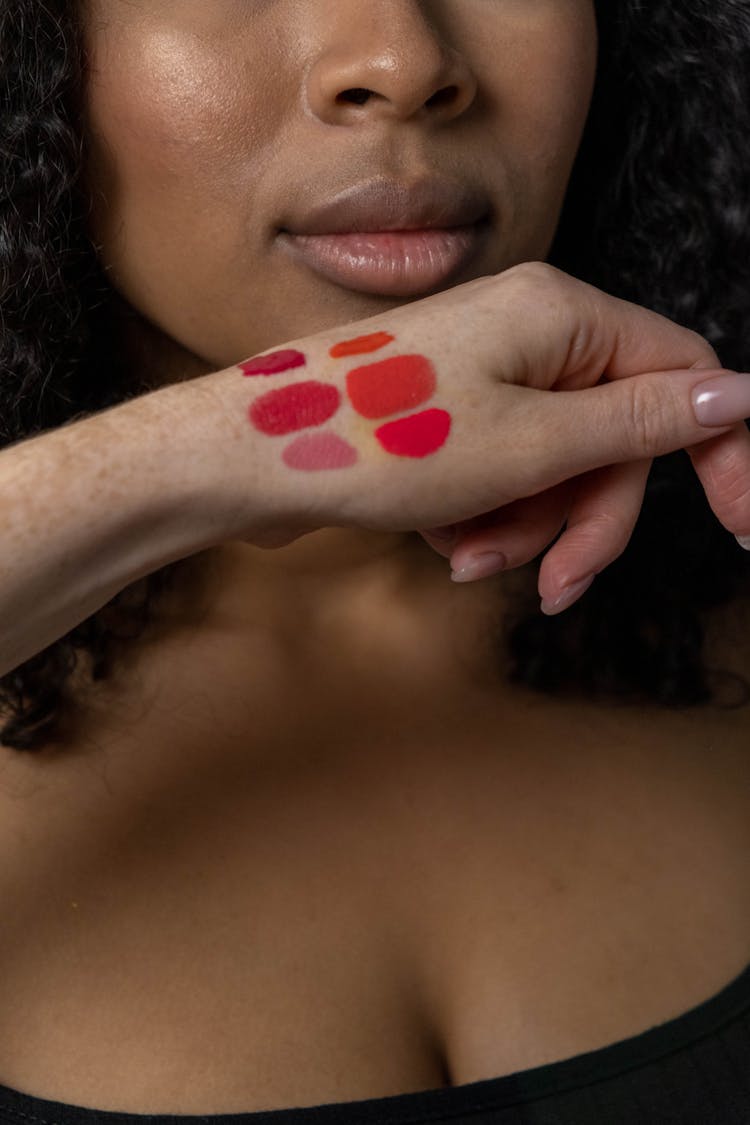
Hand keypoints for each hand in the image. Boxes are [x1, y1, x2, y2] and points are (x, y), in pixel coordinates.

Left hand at [208, 262, 749, 609]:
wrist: (250, 459)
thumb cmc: (378, 442)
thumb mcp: (532, 445)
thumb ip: (643, 422)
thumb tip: (739, 394)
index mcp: (562, 314)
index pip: (684, 376)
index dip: (719, 453)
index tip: (740, 526)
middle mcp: (527, 330)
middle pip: (615, 436)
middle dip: (585, 517)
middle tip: (553, 581)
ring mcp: (484, 371)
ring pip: (557, 465)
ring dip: (526, 526)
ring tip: (465, 553)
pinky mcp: (448, 412)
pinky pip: (505, 472)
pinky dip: (486, 517)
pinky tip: (440, 542)